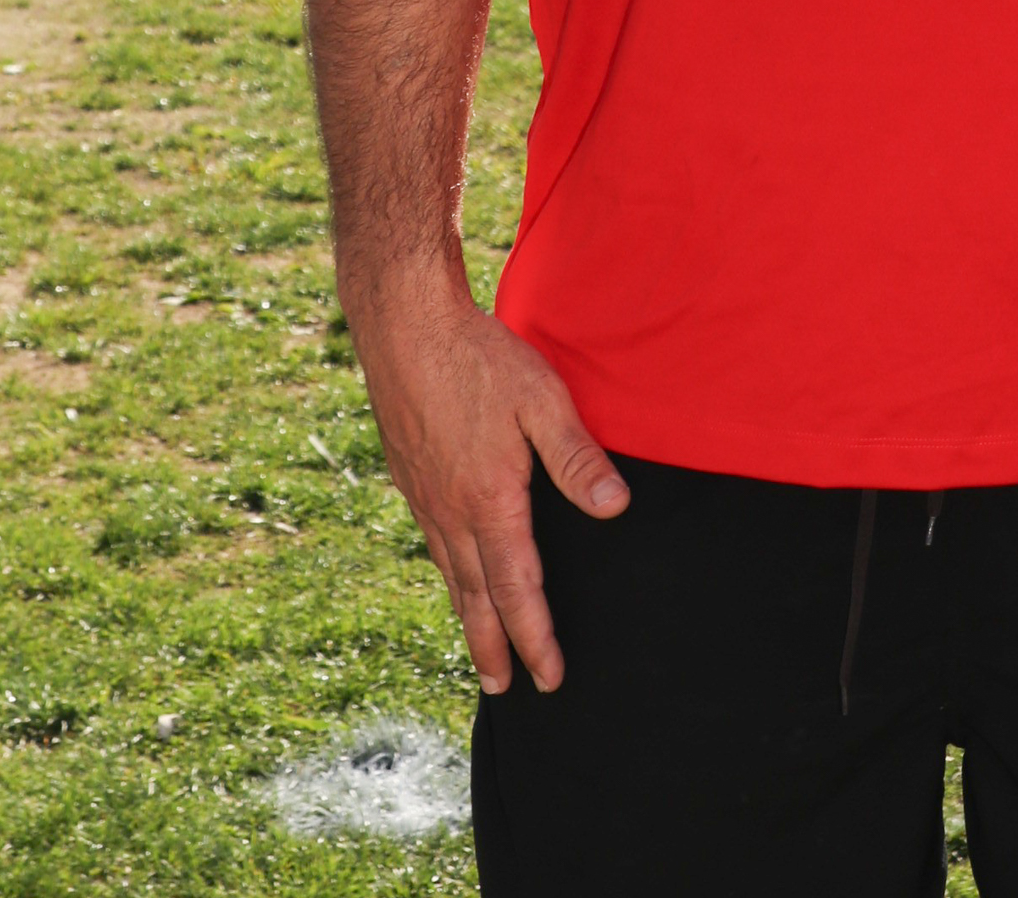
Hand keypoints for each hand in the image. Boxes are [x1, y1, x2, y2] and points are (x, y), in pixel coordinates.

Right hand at [352, 286, 629, 694]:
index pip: (518, 586)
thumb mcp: (541, 400)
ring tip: (481, 654)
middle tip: (508, 691)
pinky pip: (433, 545)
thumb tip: (614, 507)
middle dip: (495, 647)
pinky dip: (448, 577)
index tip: (551, 676)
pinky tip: (454, 576)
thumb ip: (575, 458)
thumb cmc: (479, 358)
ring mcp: (425, 497)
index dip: (536, 635)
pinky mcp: (410, 477)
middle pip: (477, 597)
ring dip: (469, 619)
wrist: (404, 326)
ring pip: (450, 575)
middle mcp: (451, 511)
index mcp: (489, 500)